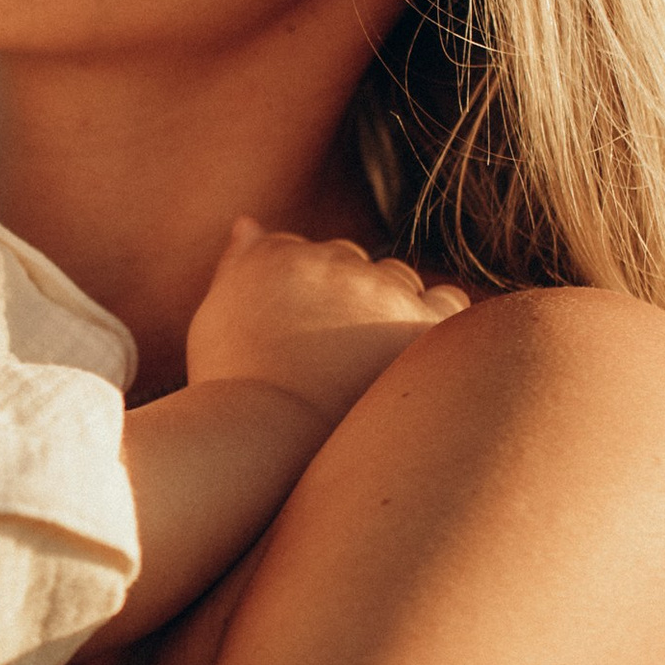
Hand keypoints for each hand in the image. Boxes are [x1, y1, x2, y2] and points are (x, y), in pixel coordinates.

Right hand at [185, 216, 465, 423]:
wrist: (264, 441)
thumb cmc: (231, 392)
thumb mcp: (218, 317)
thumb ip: (239, 263)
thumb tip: (249, 222)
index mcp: (277, 256)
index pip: (305, 255)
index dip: (306, 293)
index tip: (300, 339)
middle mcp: (330, 263)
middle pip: (352, 263)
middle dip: (346, 298)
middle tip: (332, 359)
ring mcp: (378, 291)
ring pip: (398, 280)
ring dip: (389, 308)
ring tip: (365, 366)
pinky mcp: (418, 323)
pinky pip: (446, 303)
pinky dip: (434, 319)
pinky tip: (413, 355)